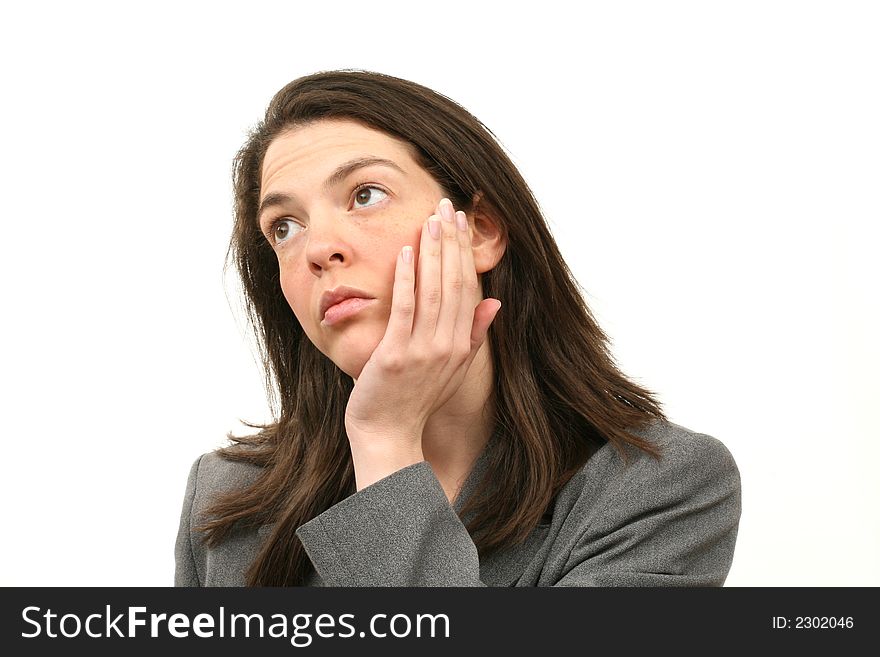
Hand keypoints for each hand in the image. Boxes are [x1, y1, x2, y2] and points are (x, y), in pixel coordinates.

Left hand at [344, 198, 501, 488]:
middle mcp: (447, 345)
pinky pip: (404, 310)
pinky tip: (407, 252)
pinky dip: (407, 279)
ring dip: (432, 252)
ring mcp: (422, 350)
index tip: (461, 222)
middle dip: (451, 242)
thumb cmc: (415, 400)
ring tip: (431, 219)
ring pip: (432, 291)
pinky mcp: (395, 355)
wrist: (389, 435)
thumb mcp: (453, 368)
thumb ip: (473, 334)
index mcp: (461, 345)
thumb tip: (494, 302)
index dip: (464, 252)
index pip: (467, 288)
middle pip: (453, 283)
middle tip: (448, 206)